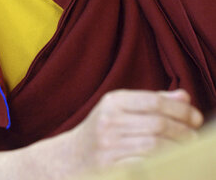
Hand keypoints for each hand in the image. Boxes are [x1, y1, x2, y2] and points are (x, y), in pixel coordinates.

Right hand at [75, 89, 203, 169]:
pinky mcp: (109, 168)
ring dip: (176, 149)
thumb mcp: (121, 109)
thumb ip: (152, 101)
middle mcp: (108, 121)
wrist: (70, 158)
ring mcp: (108, 146)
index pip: (154, 101)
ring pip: (153, 146)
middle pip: (157, 124)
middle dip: (182, 131)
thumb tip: (184, 96)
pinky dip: (162, 164)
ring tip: (187, 150)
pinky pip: (144, 166)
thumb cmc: (102, 130)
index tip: (195, 118)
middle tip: (195, 137)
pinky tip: (170, 162)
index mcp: (113, 101)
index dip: (180, 110)